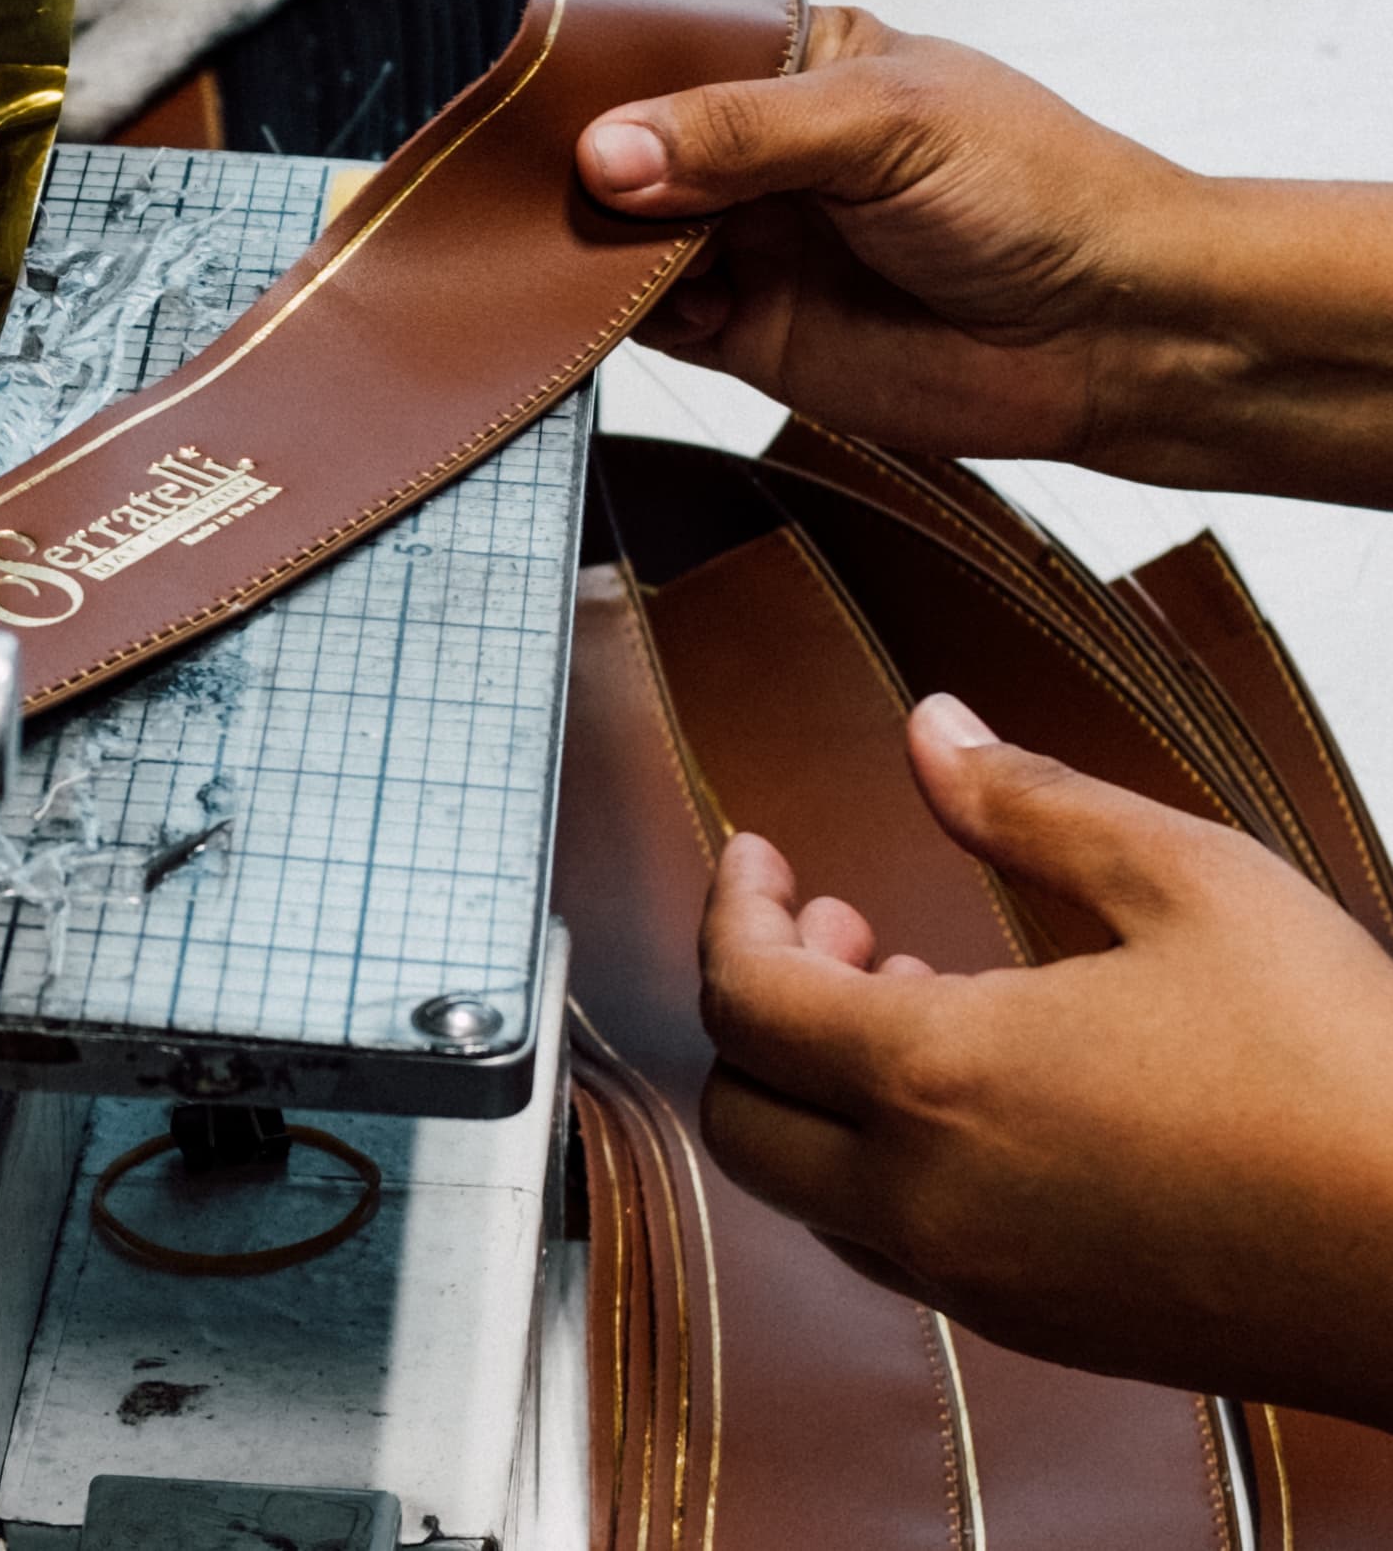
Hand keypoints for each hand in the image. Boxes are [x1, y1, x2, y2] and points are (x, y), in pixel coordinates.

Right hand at [575, 7, 1206, 464]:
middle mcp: (757, 153)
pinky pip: (649, 321)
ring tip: (574, 248)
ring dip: (591, 248)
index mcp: (795, 64)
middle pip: (625, 151)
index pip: (664, 53)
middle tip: (536, 188)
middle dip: (578, 169)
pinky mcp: (742, 333)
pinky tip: (631, 305)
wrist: (1109, 338)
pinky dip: (617, 318)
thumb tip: (610, 152)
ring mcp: (746, 244)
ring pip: (622, 239)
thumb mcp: (887, 126)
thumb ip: (744, 133)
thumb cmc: (1040, 196)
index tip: (537, 101)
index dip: (598, 76)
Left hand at [697, 691, 1392, 1426]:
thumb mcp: (1185, 879)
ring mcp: (980, 1282)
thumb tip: (933, 733)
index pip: (741, 999)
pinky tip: (985, 1095)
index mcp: (934, 1082)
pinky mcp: (1042, 1330)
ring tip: (916, 993)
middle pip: (739, 1114)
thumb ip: (1028, 802)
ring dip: (820, 1089)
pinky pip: (897, 1248)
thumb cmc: (1341, 1073)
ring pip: (809, 1192)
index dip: (731, 910)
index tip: (760, 857)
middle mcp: (927, 1201)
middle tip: (833, 927)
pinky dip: (886, 1163)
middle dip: (759, 1008)